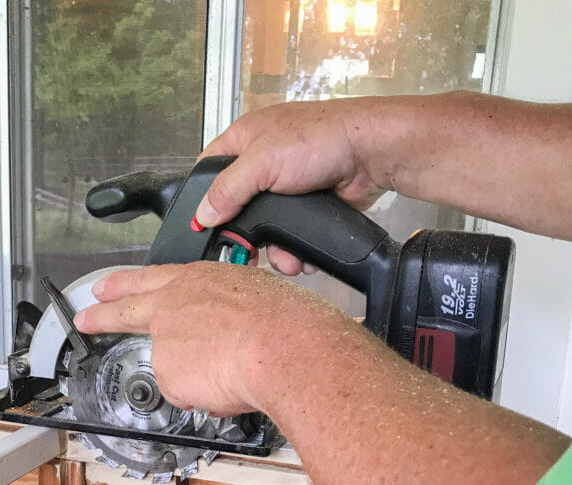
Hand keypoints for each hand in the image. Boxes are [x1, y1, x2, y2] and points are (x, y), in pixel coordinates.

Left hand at [72, 262, 323, 416]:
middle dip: (102, 313)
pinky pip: (187, 392)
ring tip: (226, 374)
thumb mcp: (255, 298)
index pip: (150, 279)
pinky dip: (206, 395)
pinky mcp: (166, 372)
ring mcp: (165, 339)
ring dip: (189, 374)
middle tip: (85, 316)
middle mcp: (173, 306)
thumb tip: (227, 336)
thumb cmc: (282, 321)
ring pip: (173, 365)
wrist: (280, 344)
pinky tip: (228, 385)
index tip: (107, 288)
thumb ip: (227, 315)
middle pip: (126, 309)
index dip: (125, 284)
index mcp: (196, 280)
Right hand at [197, 99, 384, 274]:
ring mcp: (284, 189)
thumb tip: (202, 215)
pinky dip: (293, 251)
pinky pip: (288, 237)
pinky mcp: (304, 209)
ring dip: (271, 250)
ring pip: (263, 230)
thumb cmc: (320, 139)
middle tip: (243, 254)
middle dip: (241, 236)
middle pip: (235, 209)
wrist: (370, 156)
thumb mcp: (261, 162)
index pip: (208, 171)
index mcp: (243, 141)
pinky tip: (300, 256)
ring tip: (283, 258)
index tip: (202, 226)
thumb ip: (228, 189)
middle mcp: (261, 164)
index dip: (202, 199)